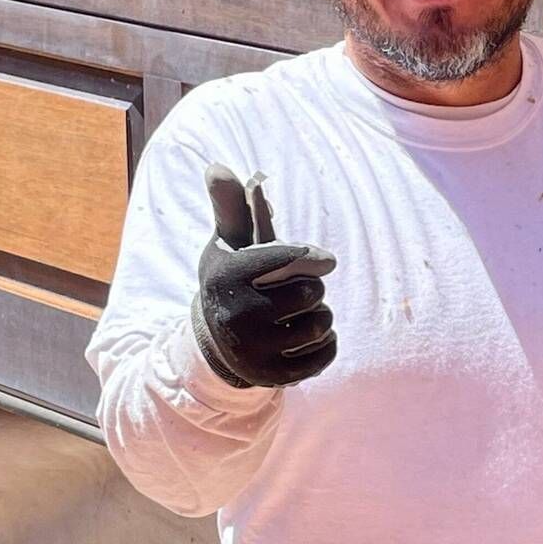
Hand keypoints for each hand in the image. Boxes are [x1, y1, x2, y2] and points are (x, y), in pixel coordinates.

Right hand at [190, 163, 337, 387]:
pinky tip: (304, 339)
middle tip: (291, 294)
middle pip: (312, 292)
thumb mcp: (227, 244)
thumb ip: (230, 207)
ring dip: (319, 317)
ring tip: (294, 317)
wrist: (215, 345)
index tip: (322, 259)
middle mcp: (236, 316)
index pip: (291, 257)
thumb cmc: (231, 281)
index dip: (312, 256)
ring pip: (323, 323)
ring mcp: (254, 351)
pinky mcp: (272, 377)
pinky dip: (326, 344)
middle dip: (311, 289)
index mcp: (227, 278)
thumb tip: (217, 166)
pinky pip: (327, 353)